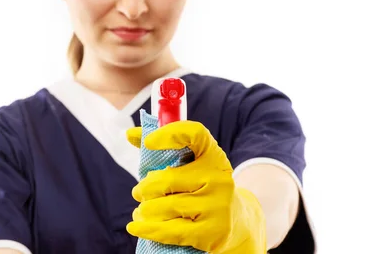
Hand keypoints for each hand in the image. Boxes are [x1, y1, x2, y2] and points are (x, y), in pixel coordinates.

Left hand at [126, 122, 265, 252]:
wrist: (235, 220)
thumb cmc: (200, 185)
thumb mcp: (189, 162)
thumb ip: (160, 144)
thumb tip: (129, 133)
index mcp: (212, 154)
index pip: (195, 134)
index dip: (170, 134)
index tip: (149, 142)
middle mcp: (218, 178)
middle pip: (167, 179)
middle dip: (145, 188)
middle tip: (138, 192)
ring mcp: (217, 206)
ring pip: (164, 207)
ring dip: (144, 210)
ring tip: (142, 210)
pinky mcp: (212, 232)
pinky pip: (169, 231)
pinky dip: (147, 229)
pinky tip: (135, 226)